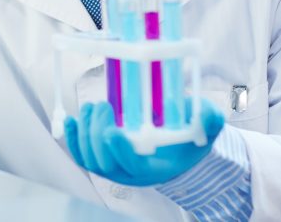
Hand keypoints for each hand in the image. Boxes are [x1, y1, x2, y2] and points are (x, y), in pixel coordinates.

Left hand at [63, 99, 224, 185]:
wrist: (176, 152)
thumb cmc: (189, 139)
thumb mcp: (206, 129)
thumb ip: (209, 120)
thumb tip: (207, 113)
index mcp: (156, 167)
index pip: (133, 166)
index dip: (120, 151)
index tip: (112, 131)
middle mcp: (131, 172)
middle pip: (104, 162)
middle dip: (97, 133)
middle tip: (102, 107)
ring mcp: (113, 167)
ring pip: (89, 158)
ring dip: (83, 132)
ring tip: (91, 108)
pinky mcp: (101, 158)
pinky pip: (81, 154)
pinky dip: (72, 138)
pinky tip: (71, 120)